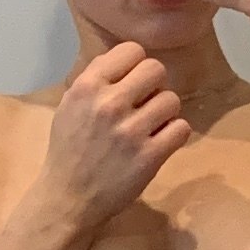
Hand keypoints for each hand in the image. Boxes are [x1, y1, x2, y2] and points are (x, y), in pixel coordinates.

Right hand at [36, 41, 192, 231]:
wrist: (67, 199)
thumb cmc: (69, 150)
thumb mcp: (70, 105)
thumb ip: (97, 80)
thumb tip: (127, 60)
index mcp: (87, 87)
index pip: (131, 50)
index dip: (136, 65)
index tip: (132, 82)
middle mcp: (109, 104)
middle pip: (156, 69)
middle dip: (154, 86)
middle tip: (145, 104)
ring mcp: (130, 132)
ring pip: (172, 99)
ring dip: (165, 112)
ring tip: (151, 126)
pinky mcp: (149, 157)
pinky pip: (182, 128)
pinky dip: (174, 134)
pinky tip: (160, 142)